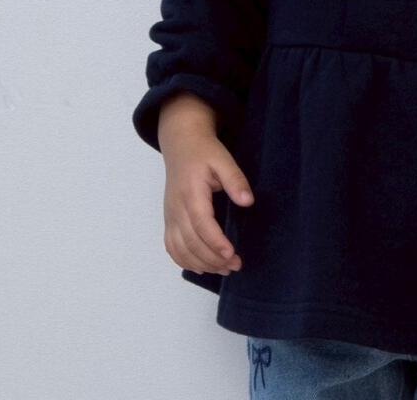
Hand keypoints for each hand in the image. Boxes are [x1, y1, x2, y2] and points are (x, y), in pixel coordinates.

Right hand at [158, 98, 254, 276]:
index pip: (201, 224)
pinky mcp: (169, 219)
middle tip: (236, 265)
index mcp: (191, 193)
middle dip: (213, 258)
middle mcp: (176, 208)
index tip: (231, 254)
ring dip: (201, 263)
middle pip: (191, 242)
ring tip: (224, 269)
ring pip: (180, 249)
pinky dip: (184, 260)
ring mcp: (170, 216)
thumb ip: (235, 180)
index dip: (215, 242)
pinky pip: (171, 246)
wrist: (181, 145)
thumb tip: (247, 202)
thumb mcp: (224, 160)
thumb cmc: (205, 152)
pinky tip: (201, 267)